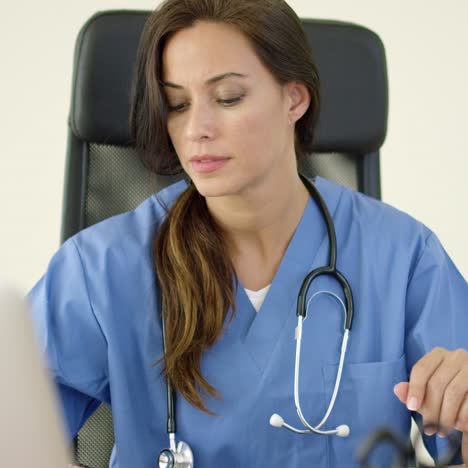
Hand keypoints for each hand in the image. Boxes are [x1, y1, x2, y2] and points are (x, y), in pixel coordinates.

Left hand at [393, 347, 467, 464]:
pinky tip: (458, 426)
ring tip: (442, 430)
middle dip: (431, 409)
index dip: (415, 389)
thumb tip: (397, 389)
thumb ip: (412, 389)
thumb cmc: (449, 389)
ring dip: (446, 416)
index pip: (421, 369)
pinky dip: (462, 416)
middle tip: (429, 428)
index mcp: (438, 355)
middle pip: (436, 383)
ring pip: (453, 393)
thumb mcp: (430, 388)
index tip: (412, 407)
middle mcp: (456, 356)